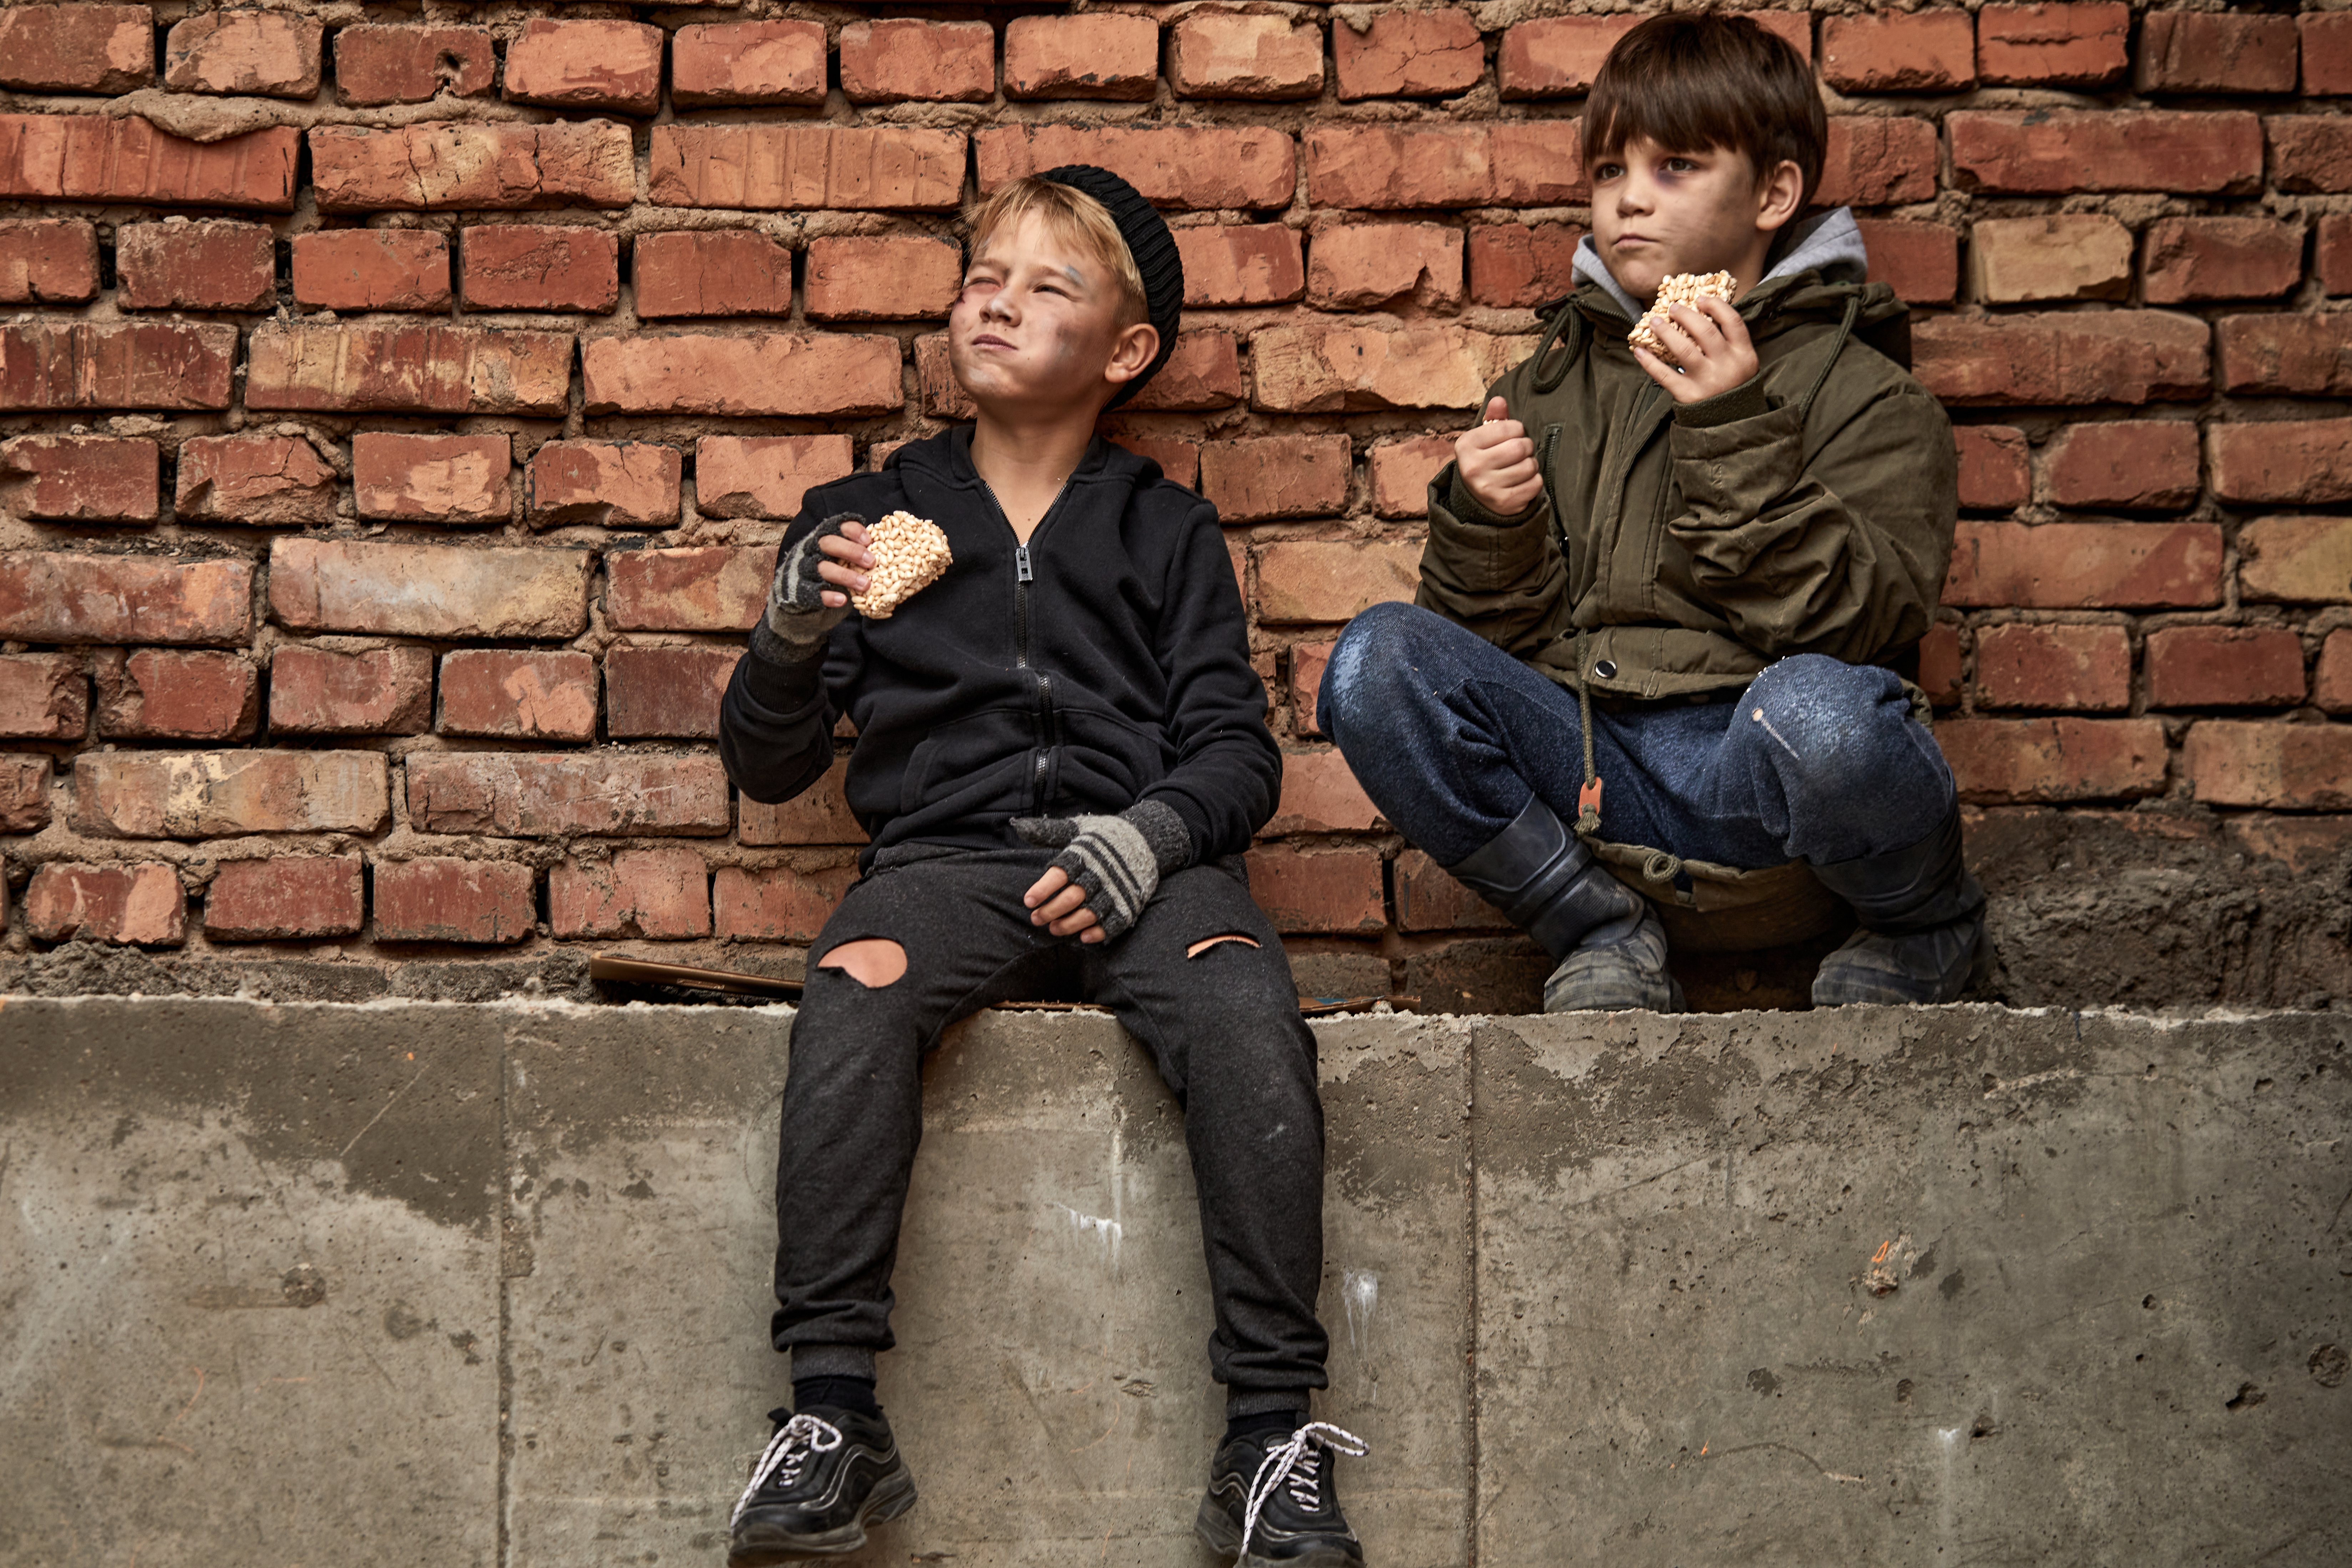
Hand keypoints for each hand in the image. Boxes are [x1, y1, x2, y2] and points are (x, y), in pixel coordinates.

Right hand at [768, 512, 872, 625]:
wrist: (795, 594)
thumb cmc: (828, 570)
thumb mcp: (839, 556)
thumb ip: (855, 550)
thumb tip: (884, 550)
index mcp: (824, 537)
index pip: (837, 526)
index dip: (853, 531)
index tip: (869, 540)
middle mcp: (812, 549)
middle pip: (829, 543)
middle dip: (851, 551)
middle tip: (871, 562)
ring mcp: (804, 569)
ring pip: (824, 568)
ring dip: (846, 576)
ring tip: (865, 584)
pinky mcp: (800, 590)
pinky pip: (814, 592)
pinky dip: (829, 596)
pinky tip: (842, 600)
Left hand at [1012, 802, 1188, 942]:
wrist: (1147, 839)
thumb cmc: (1104, 836)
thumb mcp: (1078, 828)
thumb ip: (1050, 831)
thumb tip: (1019, 827)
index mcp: (1084, 855)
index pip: (1059, 875)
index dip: (1042, 889)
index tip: (1028, 901)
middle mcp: (1099, 874)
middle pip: (1071, 898)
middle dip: (1050, 911)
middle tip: (1036, 919)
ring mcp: (1116, 891)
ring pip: (1088, 914)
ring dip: (1069, 925)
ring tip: (1054, 929)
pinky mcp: (1129, 904)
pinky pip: (1113, 923)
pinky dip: (1098, 932)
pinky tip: (1083, 936)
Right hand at [1454, 395, 1542, 516]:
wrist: (1477, 498)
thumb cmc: (1485, 460)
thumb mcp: (1484, 438)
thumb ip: (1494, 418)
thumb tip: (1500, 400)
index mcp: (1466, 445)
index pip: (1510, 427)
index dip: (1517, 430)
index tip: (1510, 438)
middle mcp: (1473, 467)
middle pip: (1520, 446)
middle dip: (1526, 447)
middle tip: (1519, 453)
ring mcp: (1488, 487)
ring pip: (1530, 466)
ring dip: (1531, 465)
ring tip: (1519, 467)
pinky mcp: (1504, 503)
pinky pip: (1535, 484)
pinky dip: (1534, 481)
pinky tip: (1522, 482)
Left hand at [1629, 296, 1757, 404]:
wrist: (1730, 424)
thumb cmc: (1732, 387)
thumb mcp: (1741, 364)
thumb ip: (1730, 343)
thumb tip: (1703, 314)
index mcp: (1744, 355)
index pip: (1732, 321)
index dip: (1716, 306)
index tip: (1700, 299)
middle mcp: (1727, 366)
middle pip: (1705, 331)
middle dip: (1686, 315)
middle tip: (1673, 307)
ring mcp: (1707, 381)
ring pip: (1683, 348)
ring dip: (1665, 332)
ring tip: (1655, 321)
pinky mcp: (1688, 395)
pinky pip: (1664, 374)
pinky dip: (1648, 361)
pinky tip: (1638, 350)